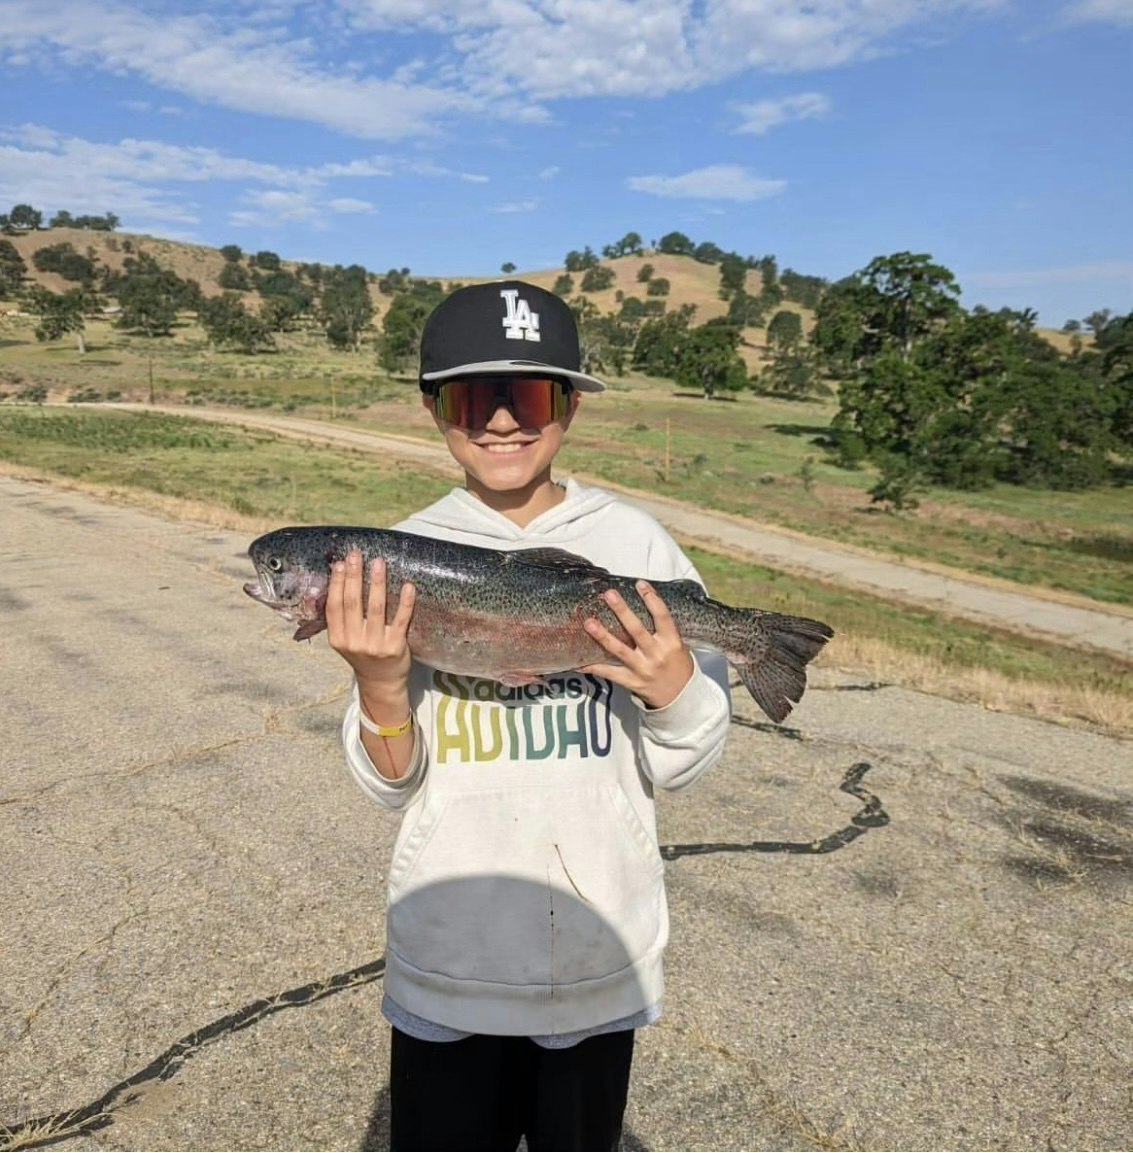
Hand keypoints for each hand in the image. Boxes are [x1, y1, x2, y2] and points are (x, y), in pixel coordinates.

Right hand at [325, 551, 415, 695]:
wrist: (381, 682)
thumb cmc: (363, 654)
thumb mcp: (344, 640)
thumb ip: (341, 617)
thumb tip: (341, 579)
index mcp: (338, 638)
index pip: (334, 606)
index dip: (337, 584)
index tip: (340, 564)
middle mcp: (354, 641)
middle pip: (353, 603)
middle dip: (354, 576)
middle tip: (357, 555)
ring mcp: (375, 644)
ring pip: (376, 608)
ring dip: (377, 582)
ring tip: (378, 563)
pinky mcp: (396, 646)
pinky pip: (401, 619)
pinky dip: (404, 602)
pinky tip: (407, 586)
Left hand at [579, 581, 693, 709]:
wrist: (681, 697)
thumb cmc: (677, 665)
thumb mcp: (678, 645)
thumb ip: (662, 629)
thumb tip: (643, 604)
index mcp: (672, 643)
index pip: (662, 617)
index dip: (652, 599)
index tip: (639, 584)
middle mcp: (657, 655)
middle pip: (637, 630)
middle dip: (622, 611)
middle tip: (609, 594)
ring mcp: (643, 669)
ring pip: (620, 650)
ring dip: (603, 636)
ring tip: (588, 622)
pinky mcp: (632, 682)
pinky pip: (610, 673)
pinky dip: (593, 667)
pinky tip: (579, 662)